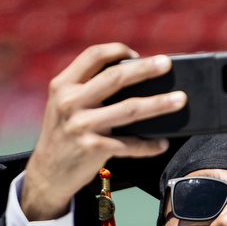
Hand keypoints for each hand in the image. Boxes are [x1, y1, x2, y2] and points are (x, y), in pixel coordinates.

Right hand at [19, 44, 186, 220]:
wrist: (47, 174)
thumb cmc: (63, 136)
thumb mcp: (64, 106)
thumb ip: (86, 89)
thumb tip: (132, 78)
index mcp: (63, 85)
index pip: (93, 56)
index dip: (118, 51)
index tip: (137, 54)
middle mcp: (70, 102)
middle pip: (116, 78)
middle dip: (146, 69)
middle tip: (167, 64)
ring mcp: (82, 125)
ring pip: (130, 109)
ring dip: (159, 104)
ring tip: (180, 100)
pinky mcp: (93, 148)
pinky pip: (130, 144)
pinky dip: (149, 145)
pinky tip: (162, 143)